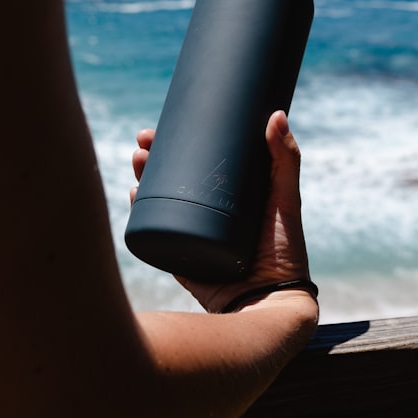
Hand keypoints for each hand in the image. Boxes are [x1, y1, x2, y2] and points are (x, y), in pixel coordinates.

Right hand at [131, 110, 311, 313]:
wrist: (267, 303)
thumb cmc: (285, 252)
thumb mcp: (286, 199)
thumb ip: (285, 160)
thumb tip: (276, 114)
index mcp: (231, 196)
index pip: (199, 160)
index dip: (179, 140)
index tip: (164, 122)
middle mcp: (208, 213)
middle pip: (173, 177)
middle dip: (153, 156)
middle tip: (142, 142)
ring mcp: (192, 235)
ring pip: (159, 201)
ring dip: (143, 179)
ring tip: (137, 162)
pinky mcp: (179, 259)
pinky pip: (155, 234)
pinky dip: (140, 214)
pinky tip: (131, 197)